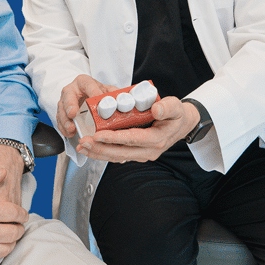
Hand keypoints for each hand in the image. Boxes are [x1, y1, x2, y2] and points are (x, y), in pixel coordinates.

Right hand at [0, 168, 28, 264]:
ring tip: (10, 235)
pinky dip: (0, 251)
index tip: (23, 214)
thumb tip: (3, 172)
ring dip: (12, 241)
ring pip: (7, 248)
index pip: (13, 213)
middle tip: (19, 224)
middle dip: (20, 227)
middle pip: (13, 232)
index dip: (22, 213)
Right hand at [56, 74, 114, 137]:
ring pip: (61, 109)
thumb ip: (114, 94)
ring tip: (72, 128)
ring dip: (65, 120)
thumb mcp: (106, 90)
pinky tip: (69, 133)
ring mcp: (64, 101)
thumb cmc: (95, 93)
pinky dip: (63, 128)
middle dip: (70, 105)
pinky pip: (59, 120)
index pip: (88, 84)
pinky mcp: (61, 112)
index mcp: (83, 82)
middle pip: (68, 95)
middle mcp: (71, 90)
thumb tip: (124, 100)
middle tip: (73, 114)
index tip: (97, 98)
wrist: (84, 95)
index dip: (93, 91)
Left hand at [76, 97, 199, 162]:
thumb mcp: (175, 107)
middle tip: (83, 142)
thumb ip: (166, 107)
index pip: (132, 139)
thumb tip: (156, 109)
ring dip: (99, 152)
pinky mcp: (137, 154)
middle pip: (121, 152)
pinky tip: (91, 148)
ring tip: (82, 147)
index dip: (113, 138)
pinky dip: (104, 152)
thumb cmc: (176, 115)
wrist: (181, 125)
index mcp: (157, 139)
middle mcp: (149, 151)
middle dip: (100, 148)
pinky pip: (118, 155)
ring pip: (117, 157)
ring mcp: (143, 155)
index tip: (98, 134)